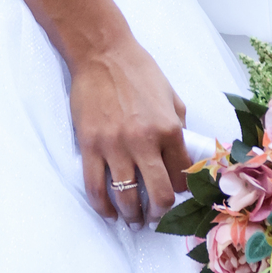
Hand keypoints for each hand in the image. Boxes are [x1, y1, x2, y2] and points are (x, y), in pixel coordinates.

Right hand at [68, 37, 188, 225]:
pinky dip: (103, 208)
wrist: (102, 53)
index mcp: (168, 129)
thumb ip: (177, 128)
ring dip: (133, 216)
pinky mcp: (89, 146)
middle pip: (159, 195)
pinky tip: (109, 213)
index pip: (182, 176)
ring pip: (127, 198)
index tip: (176, 194)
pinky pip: (96, 188)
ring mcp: (114, 146)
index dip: (182, 191)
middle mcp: (144, 141)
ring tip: (134, 219)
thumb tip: (182, 157)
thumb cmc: (138, 71)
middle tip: (156, 217)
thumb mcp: (170, 97)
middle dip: (160, 213)